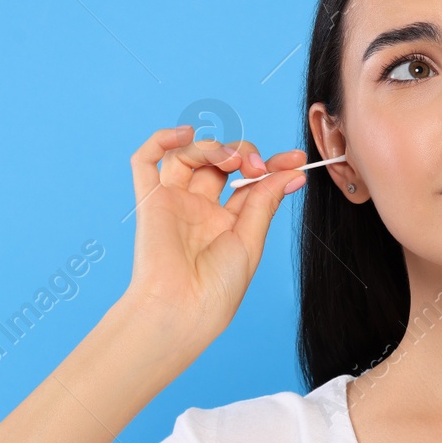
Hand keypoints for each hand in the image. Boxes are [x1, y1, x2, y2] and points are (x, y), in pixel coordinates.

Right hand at [119, 125, 307, 342]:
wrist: (183, 309)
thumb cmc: (217, 287)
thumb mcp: (251, 239)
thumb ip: (265, 200)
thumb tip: (293, 172)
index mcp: (226, 221)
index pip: (249, 181)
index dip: (272, 165)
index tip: (296, 158)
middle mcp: (199, 208)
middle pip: (219, 162)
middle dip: (243, 154)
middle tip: (257, 166)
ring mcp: (173, 202)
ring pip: (188, 155)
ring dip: (212, 146)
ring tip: (230, 160)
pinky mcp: (149, 201)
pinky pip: (145, 161)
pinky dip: (161, 140)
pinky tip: (184, 134)